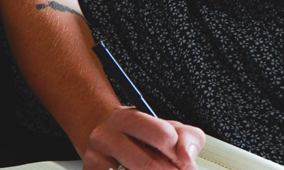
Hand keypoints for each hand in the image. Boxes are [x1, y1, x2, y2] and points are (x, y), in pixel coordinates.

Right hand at [82, 106, 205, 169]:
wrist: (106, 141)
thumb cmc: (142, 137)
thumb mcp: (169, 129)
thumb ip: (188, 138)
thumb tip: (187, 157)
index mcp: (127, 118)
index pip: (163, 136)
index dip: (180, 155)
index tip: (184, 163)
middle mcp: (106, 136)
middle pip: (149, 164)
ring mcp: (95, 159)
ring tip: (158, 169)